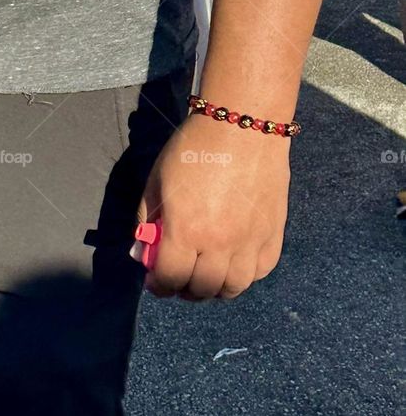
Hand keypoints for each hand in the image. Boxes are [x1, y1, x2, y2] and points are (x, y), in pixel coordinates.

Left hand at [138, 113, 290, 299]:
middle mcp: (220, 244)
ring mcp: (251, 242)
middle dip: (186, 289)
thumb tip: (142, 253)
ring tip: (207, 274)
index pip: (170, 278)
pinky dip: (245, 274)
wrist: (241, 127)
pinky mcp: (273, 234)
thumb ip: (146, 219)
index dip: (160, 286)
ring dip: (216, 287)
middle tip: (181, 278)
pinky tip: (234, 261)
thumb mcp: (157, 180)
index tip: (157, 282)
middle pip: (202, 289)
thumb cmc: (193, 149)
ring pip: (235, 287)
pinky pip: (260, 271)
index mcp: (186, 230)